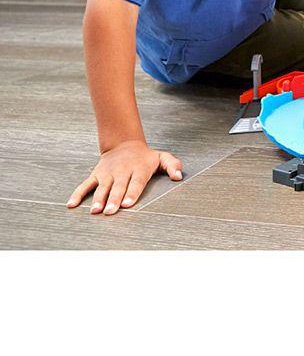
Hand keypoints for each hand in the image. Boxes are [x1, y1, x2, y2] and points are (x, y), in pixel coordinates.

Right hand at [67, 141, 183, 214]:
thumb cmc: (145, 156)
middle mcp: (122, 171)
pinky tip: (72, 204)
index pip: (136, 182)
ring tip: (95, 211)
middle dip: (114, 199)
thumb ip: (173, 165)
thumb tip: (179, 176)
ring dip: (98, 199)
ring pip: (102, 187)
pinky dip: (78, 194)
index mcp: (139, 168)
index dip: (132, 193)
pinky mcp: (96, 174)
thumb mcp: (162, 157)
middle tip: (111, 211)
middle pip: (118, 187)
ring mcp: (108, 173)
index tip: (127, 204)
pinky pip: (85, 185)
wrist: (125, 143)